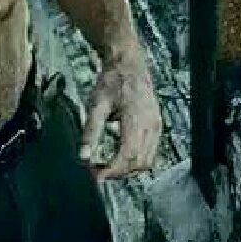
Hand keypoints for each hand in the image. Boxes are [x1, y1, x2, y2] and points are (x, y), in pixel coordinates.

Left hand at [79, 48, 160, 180]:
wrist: (129, 64)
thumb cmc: (112, 81)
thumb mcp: (96, 104)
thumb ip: (90, 131)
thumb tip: (83, 156)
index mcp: (136, 119)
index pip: (128, 156)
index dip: (113, 171)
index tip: (96, 177)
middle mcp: (151, 125)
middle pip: (138, 163)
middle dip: (117, 172)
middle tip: (96, 171)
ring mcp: (157, 126)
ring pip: (147, 161)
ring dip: (127, 169)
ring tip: (105, 166)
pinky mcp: (157, 126)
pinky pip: (150, 152)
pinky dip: (135, 160)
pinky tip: (118, 156)